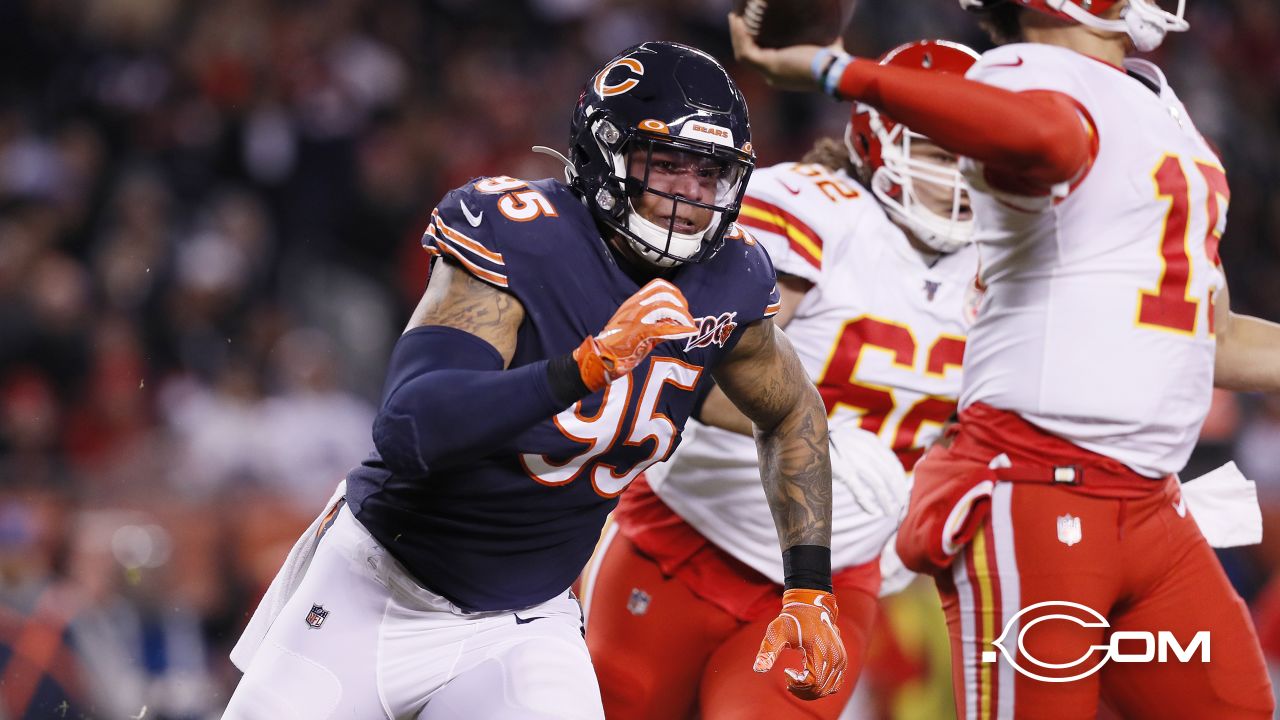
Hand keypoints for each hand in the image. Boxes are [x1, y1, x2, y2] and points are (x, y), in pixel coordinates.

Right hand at [574, 279, 697, 390]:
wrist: (600, 357)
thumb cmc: (616, 346)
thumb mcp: (634, 327)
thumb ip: (653, 322)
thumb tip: (672, 324)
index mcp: (633, 303)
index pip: (657, 285)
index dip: (674, 292)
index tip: (681, 304)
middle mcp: (635, 306)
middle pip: (664, 293)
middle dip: (680, 303)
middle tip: (686, 317)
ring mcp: (636, 318)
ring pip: (665, 307)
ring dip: (682, 316)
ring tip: (689, 326)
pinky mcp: (639, 332)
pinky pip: (663, 327)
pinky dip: (679, 329)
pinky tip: (688, 332)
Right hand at [728, 12, 833, 91]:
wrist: (834, 73)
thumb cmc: (833, 62)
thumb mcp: (823, 49)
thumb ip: (822, 42)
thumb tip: (834, 32)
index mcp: (783, 74)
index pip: (760, 59)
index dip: (751, 43)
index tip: (748, 27)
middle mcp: (773, 76)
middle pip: (748, 57)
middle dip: (740, 38)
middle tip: (736, 19)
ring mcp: (769, 73)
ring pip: (743, 54)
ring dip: (737, 35)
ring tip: (734, 17)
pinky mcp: (769, 65)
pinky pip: (746, 50)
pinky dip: (741, 36)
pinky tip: (739, 21)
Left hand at [754, 589, 846, 699]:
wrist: (811, 607)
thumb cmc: (791, 620)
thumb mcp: (776, 633)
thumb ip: (768, 652)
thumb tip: (758, 669)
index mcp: (819, 650)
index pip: (813, 682)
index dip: (798, 684)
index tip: (787, 672)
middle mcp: (834, 656)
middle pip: (820, 689)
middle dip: (802, 690)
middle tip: (790, 678)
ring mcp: (840, 659)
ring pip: (828, 689)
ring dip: (811, 690)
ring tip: (797, 678)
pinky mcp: (842, 661)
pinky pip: (835, 684)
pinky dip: (821, 686)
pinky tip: (808, 676)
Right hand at [829, 423, 909, 518]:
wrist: (810, 433)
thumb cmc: (832, 442)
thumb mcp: (854, 441)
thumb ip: (869, 453)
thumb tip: (886, 474)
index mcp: (871, 442)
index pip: (893, 464)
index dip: (901, 482)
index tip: (904, 496)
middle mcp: (865, 449)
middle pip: (889, 475)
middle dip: (898, 494)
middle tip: (902, 508)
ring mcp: (854, 459)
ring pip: (878, 483)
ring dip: (886, 500)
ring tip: (890, 512)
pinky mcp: (842, 469)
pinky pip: (858, 488)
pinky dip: (867, 502)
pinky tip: (873, 512)